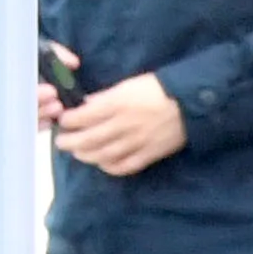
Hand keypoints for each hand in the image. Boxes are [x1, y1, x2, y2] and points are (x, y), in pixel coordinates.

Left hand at [54, 73, 189, 174]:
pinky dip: (111, 167)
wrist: (191, 103)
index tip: (63, 121)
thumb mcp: (127, 86)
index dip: (68, 121)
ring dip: (87, 156)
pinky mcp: (150, 154)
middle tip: (61, 142)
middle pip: (89, 139)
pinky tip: (103, 164)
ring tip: (79, 154)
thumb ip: (106, 97)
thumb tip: (87, 105)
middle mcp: (124, 125)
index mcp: (117, 104)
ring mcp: (137, 142)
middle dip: (71, 142)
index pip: (84, 116)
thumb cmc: (157, 89)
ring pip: (105, 155)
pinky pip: (127, 165)